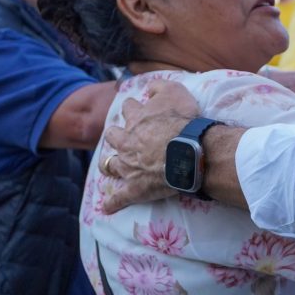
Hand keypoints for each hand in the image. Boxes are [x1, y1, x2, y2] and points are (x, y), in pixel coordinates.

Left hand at [101, 79, 197, 213]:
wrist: (187, 150)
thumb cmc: (183, 120)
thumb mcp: (175, 91)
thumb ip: (160, 86)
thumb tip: (150, 87)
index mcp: (137, 119)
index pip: (129, 108)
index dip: (133, 108)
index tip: (137, 109)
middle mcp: (128, 141)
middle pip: (113, 135)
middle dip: (116, 134)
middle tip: (123, 136)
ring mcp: (129, 166)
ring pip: (110, 165)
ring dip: (110, 165)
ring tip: (111, 166)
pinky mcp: (135, 188)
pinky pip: (119, 198)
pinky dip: (113, 203)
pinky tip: (107, 207)